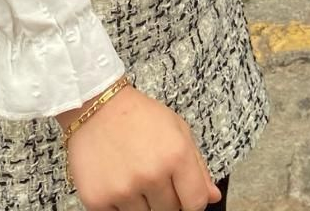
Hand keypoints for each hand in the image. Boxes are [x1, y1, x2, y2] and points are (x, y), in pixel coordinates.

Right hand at [60, 85, 219, 210]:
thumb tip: (213, 197)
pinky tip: (119, 182)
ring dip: (143, 203)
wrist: (96, 109)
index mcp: (176, 155)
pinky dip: (121, 205)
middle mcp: (151, 175)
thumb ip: (198, 167)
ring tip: (135, 177)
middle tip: (155, 178)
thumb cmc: (141, 117)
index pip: (196, 202)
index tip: (185, 196)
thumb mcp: (178, 131)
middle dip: (167, 199)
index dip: (193, 202)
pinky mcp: (98, 200)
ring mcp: (123, 190)